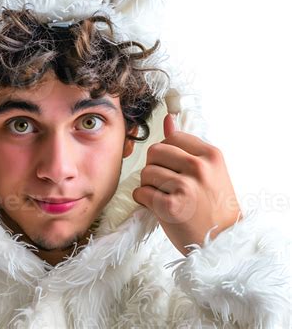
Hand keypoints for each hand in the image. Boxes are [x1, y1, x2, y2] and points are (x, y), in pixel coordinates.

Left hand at [132, 114, 241, 255]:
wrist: (223, 242)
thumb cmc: (214, 206)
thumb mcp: (209, 170)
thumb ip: (186, 145)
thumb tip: (167, 120)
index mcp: (210, 154)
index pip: (172, 137)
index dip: (167, 153)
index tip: (174, 168)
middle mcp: (199, 167)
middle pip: (155, 151)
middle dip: (154, 167)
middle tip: (165, 183)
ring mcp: (185, 186)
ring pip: (146, 172)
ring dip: (148, 185)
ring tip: (163, 196)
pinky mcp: (170, 206)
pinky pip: (141, 192)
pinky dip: (143, 200)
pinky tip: (157, 206)